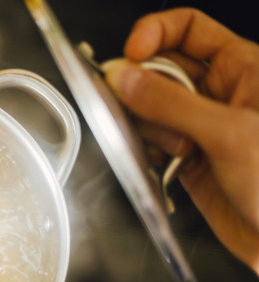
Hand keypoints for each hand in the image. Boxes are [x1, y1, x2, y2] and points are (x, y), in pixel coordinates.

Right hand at [104, 8, 258, 273]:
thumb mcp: (228, 134)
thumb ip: (171, 103)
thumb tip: (125, 79)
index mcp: (244, 69)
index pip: (187, 29)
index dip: (153, 34)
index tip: (130, 56)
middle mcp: (220, 94)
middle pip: (159, 69)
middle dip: (144, 90)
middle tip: (140, 108)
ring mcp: (201, 127)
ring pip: (149, 108)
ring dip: (150, 129)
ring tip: (176, 150)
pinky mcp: (187, 158)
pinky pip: (150, 142)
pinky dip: (148, 153)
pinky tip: (167, 165)